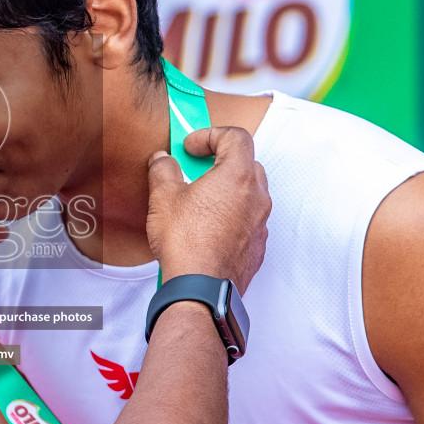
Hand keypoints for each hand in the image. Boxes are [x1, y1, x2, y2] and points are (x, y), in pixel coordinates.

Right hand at [146, 126, 269, 290]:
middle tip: (197, 168)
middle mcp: (257, 197)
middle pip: (247, 163)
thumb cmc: (185, 241)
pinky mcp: (258, 247)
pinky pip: (249, 221)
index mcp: (237, 176)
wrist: (201, 289)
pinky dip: (233, 216)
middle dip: (222, 161)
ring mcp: (261, 224)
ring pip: (251, 194)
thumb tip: (162, 161)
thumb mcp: (163, 197)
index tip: (190, 147)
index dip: (211, 135)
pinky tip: (209, 227)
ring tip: (201, 200)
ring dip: (229, 190)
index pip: (237, 137)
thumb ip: (163, 170)